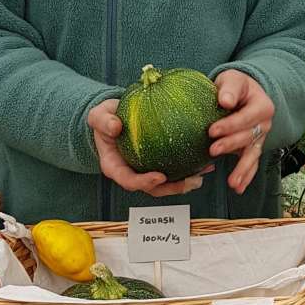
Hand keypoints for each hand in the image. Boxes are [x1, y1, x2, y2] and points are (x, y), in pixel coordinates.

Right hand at [88, 99, 212, 196]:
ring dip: (187, 181)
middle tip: (191, 181)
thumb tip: (115, 126)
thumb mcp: (98, 116)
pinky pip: (175, 168)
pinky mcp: (159, 163)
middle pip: (153, 188)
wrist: (113, 117)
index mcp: (115, 167)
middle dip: (173, 188)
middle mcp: (132, 173)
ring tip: (204, 172)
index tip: (160, 177)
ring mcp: (146, 170)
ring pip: (168, 182)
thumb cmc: (105, 119)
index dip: (144, 183)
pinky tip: (205, 159)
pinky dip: (190, 166)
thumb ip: (103, 121)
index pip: (129, 181)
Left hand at [210, 70, 275, 194]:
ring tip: (232, 183)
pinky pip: (252, 164)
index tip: (212, 130)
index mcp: (263, 106)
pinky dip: (246, 176)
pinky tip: (238, 188)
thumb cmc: (236, 85)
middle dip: (230, 145)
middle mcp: (264, 124)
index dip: (230, 125)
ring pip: (252, 155)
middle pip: (248, 137)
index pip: (246, 118)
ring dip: (242, 169)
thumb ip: (229, 88)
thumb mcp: (233, 79)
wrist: (244, 93)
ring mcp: (260, 138)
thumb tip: (225, 101)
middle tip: (213, 150)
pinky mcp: (253, 148)